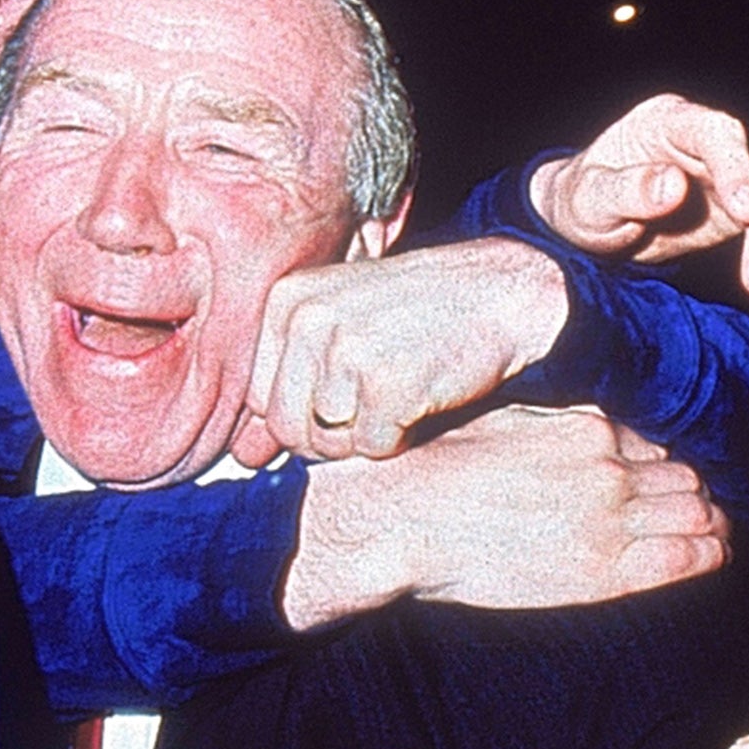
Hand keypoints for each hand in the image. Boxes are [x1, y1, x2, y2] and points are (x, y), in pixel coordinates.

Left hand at [235, 238, 568, 465]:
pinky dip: (400, 438)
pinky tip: (422, 399)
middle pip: (286, 426)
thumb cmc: (421, 312)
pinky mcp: (387, 385)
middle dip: (329, 435)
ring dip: (365, 438)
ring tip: (398, 396)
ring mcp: (347, 352)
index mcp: (288, 300)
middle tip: (374, 405)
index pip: (259, 395)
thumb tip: (245, 457)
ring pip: (324, 443)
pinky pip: (372, 448)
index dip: (302, 410)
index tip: (346, 392)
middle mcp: (308, 321)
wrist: (502, 290)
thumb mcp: (345, 326)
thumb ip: (293, 382)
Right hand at [283, 404, 728, 628]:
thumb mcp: (509, 420)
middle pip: (687, 477)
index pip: (660, 444)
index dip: (672, 464)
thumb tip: (591, 422)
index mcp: (590, 426)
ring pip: (696, 514)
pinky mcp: (605, 571)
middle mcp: (611, 467)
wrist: (404, 516)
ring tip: (721, 532)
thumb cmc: (443, 467)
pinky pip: (684, 559)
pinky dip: (711, 553)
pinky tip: (719, 553)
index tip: (674, 478)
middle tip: (709, 507)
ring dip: (715, 522)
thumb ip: (560, 421)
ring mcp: (611, 519)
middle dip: (701, 493)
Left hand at [527, 92, 748, 310]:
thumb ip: (626, 190)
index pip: (719, 132)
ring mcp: (736, 168)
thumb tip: (674, 185)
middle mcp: (712, 137)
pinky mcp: (747, 203)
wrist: (591, 222)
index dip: (739, 170)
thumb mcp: (589, 200)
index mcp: (669, 121)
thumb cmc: (582, 202)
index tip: (747, 216)